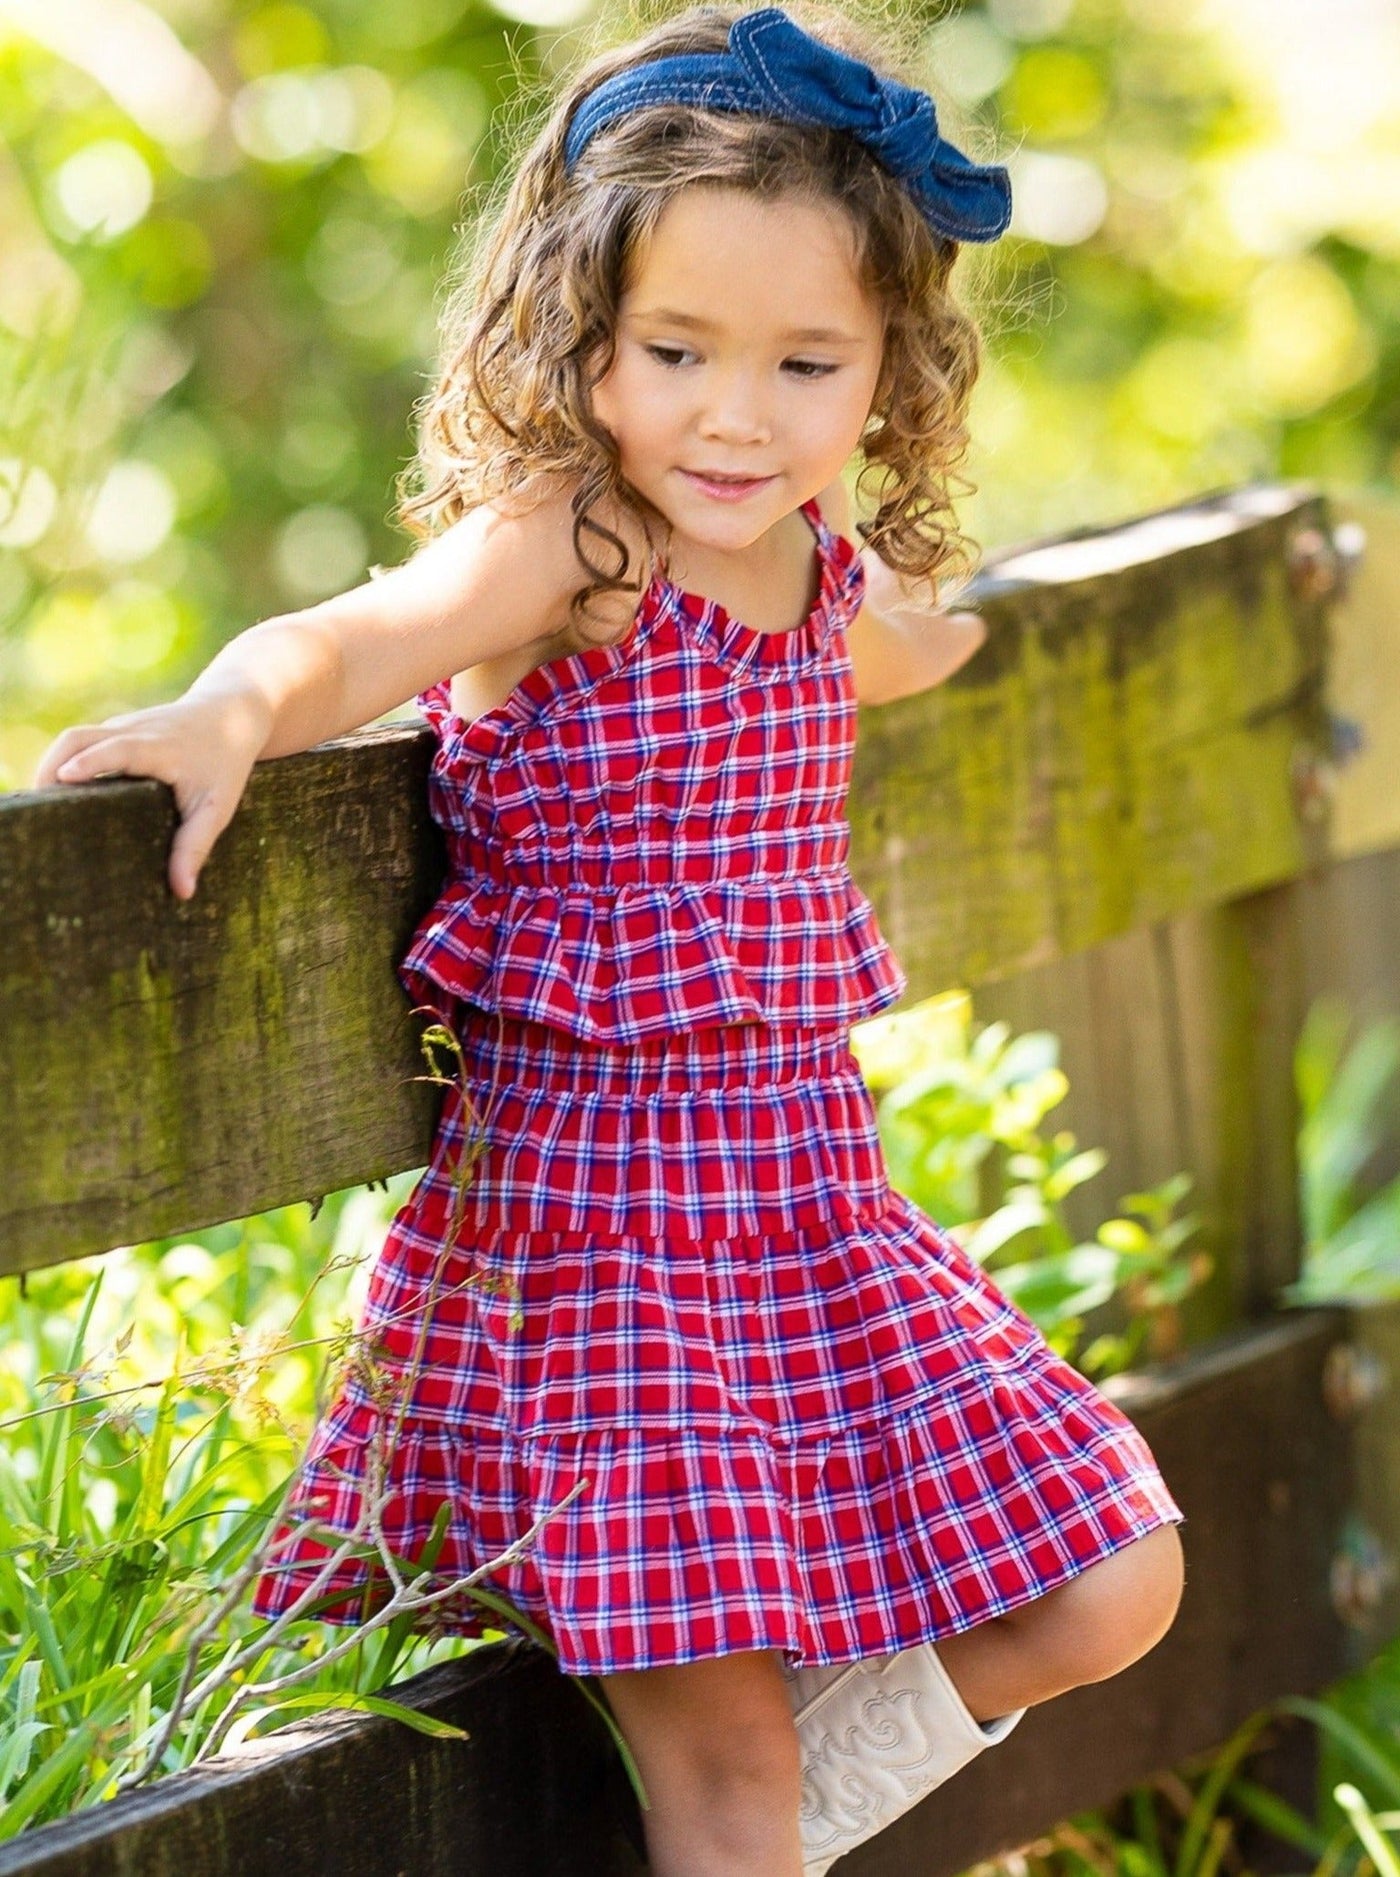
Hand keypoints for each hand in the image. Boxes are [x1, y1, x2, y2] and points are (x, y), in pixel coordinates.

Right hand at [32, 686, 271, 900]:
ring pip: (73, 737)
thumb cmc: (224, 764)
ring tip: (39, 806)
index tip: (64, 777)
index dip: (90, 762)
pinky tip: (56, 796)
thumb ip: (196, 845)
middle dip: (50, 766)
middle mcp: (132, 731)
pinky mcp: (113, 730)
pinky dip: (62, 763)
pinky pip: (80, 743)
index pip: (117, 750)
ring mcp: (119, 727)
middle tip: (37, 806)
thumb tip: (183, 891)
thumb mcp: (218, 806)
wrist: (230, 712)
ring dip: (50, 765)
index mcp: (158, 747)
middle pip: (78, 737)